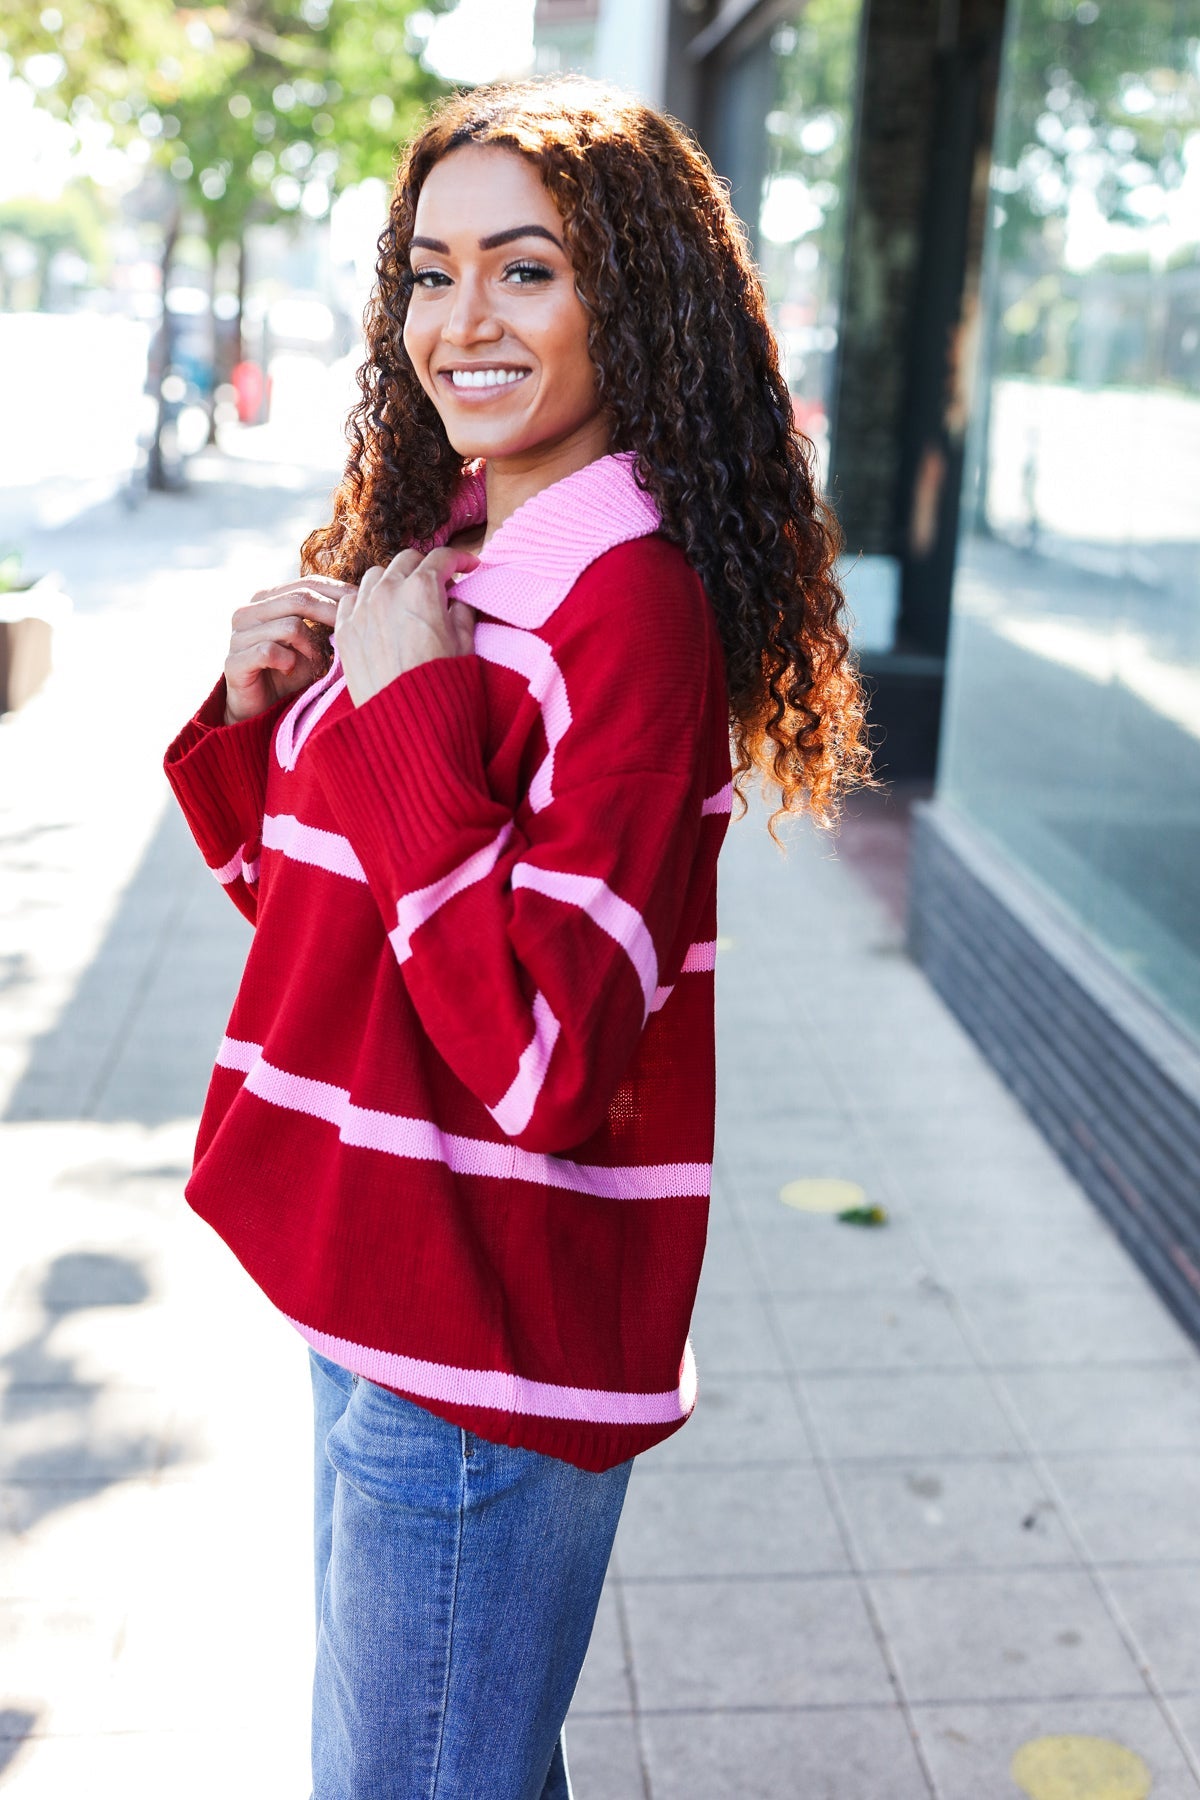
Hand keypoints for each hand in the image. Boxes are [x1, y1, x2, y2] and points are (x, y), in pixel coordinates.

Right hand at [223, 579, 350, 724]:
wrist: (260, 710)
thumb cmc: (291, 673)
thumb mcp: (312, 643)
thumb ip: (325, 621)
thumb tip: (362, 603)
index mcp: (266, 599)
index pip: (308, 583)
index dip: (339, 592)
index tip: (365, 603)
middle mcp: (248, 611)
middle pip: (300, 598)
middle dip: (332, 614)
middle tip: (351, 632)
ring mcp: (238, 636)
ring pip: (290, 626)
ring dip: (312, 647)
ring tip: (317, 663)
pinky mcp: (233, 661)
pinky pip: (270, 651)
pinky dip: (289, 662)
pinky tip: (291, 670)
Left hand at [336, 547, 479, 708]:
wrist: (408, 725)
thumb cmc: (442, 688)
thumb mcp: (465, 646)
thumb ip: (462, 613)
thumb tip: (458, 601)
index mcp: (422, 590)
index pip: (442, 558)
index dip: (460, 559)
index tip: (468, 567)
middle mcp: (388, 592)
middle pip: (407, 560)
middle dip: (426, 567)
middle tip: (440, 585)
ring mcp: (362, 610)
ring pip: (375, 575)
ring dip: (393, 580)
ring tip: (406, 598)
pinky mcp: (345, 631)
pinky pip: (351, 600)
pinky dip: (366, 600)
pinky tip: (378, 613)